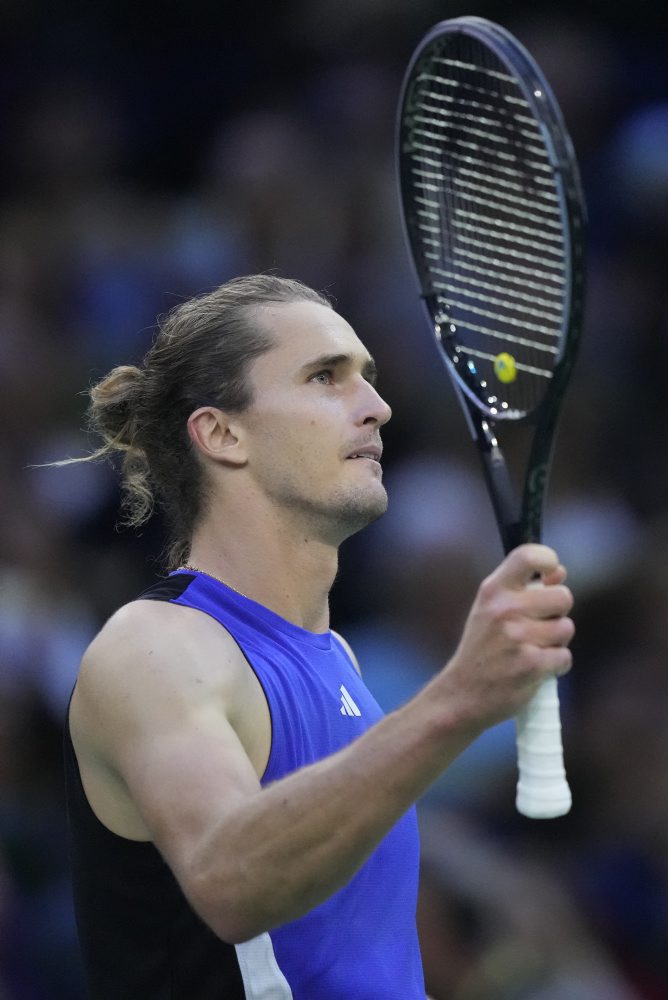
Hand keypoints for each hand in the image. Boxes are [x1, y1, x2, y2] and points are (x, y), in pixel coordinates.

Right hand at [439, 544, 573, 731]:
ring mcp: (518, 637)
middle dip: (558, 614)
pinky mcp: (531, 665)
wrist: (461, 695)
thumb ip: (524, 589)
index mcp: (493, 590)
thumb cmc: (481, 650)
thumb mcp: (491, 611)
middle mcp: (504, 609)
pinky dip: (555, 666)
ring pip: (566, 628)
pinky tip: (534, 670)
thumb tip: (559, 572)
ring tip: (532, 650)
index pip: (529, 556)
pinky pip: (564, 657)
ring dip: (556, 642)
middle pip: (563, 597)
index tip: (550, 576)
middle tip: (537, 628)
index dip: (549, 560)